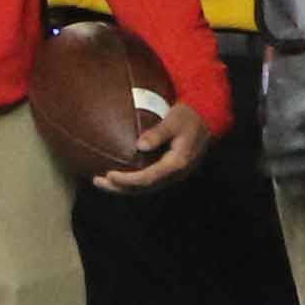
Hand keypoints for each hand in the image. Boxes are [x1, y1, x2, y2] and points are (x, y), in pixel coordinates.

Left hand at [92, 94, 212, 192]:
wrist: (208, 119)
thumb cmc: (189, 116)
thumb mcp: (174, 120)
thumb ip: (158, 133)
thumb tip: (139, 145)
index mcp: (176, 163)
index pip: (147, 178)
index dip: (126, 180)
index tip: (108, 175)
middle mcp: (175, 174)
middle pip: (143, 188)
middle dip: (119, 188)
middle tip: (96, 180)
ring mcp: (173, 175)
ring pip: (145, 187)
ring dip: (123, 187)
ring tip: (102, 181)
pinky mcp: (170, 171)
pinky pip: (148, 181)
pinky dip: (132, 181)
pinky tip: (118, 175)